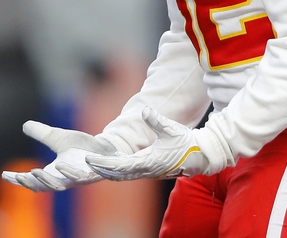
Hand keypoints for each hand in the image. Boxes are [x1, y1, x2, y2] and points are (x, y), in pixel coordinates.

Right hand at [1, 121, 119, 191]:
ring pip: (65, 183)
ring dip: (52, 179)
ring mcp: (81, 177)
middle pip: (47, 186)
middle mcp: (66, 178)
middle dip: (34, 182)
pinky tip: (69, 163)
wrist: (106, 149)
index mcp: (54, 172)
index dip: (19, 179)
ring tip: (39, 170)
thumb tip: (25, 125)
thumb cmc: (81, 147)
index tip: (5, 175)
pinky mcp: (95, 172)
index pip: (34, 180)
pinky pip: (87, 175)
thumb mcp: (58, 137)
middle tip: (21, 176)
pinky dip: (79, 171)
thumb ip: (42, 134)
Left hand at [85, 108, 227, 180]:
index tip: (90, 159)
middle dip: (100, 168)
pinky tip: (111, 163)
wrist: (201, 156)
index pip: (119, 165)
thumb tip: (145, 111)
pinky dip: (117, 170)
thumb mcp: (171, 129)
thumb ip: (156, 120)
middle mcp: (145, 170)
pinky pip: (129, 173)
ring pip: (122, 175)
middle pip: (117, 173)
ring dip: (107, 170)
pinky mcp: (150, 170)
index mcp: (147, 162)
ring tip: (93, 164)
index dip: (103, 162)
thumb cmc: (186, 142)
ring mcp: (147, 172)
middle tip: (85, 163)